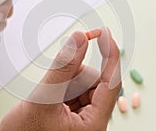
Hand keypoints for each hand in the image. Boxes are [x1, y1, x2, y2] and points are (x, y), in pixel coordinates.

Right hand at [0, 28, 120, 130]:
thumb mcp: (43, 99)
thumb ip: (63, 67)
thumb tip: (79, 39)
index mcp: (93, 125)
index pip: (112, 83)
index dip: (110, 56)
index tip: (104, 33)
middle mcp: (92, 122)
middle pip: (95, 83)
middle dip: (74, 76)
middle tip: (54, 84)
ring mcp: (82, 119)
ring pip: (83, 85)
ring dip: (65, 82)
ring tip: (47, 96)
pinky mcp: (72, 114)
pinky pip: (73, 90)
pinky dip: (62, 86)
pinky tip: (49, 98)